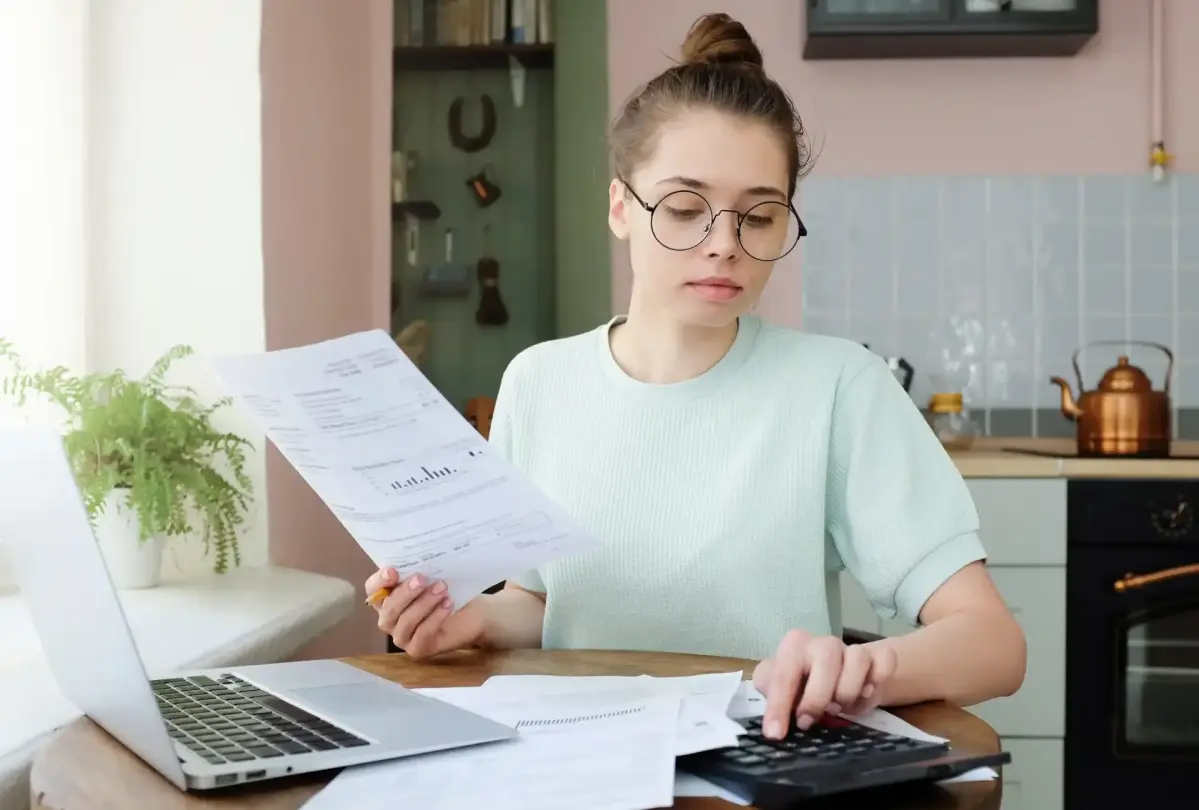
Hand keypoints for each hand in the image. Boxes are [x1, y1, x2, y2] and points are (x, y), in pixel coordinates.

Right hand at [365, 567, 485, 659]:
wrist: (473, 614)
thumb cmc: (447, 591)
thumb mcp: (433, 577)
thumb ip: (418, 572)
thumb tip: (415, 562)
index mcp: (387, 597)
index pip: (372, 589)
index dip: (379, 581)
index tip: (393, 571)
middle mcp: (389, 619)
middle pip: (388, 608)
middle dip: (405, 593)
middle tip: (422, 579)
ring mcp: (401, 636)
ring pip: (405, 621)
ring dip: (424, 603)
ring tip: (442, 589)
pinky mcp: (417, 649)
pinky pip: (422, 634)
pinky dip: (435, 617)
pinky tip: (448, 605)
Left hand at [752, 629, 897, 739]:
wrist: (834, 676)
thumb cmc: (801, 685)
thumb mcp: (777, 687)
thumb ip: (771, 695)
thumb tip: (773, 718)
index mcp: (794, 647)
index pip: (784, 673)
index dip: (778, 706)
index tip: (775, 733)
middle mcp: (823, 643)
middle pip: (826, 658)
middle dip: (817, 697)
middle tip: (808, 722)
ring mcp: (851, 649)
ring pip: (858, 658)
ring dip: (848, 691)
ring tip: (838, 708)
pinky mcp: (876, 658)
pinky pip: (885, 660)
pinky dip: (879, 678)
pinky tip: (866, 693)